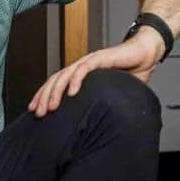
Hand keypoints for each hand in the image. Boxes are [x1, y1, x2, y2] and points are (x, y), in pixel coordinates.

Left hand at [29, 27, 165, 115]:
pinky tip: (71, 92)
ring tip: (51, 106)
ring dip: (55, 91)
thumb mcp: (110, 94)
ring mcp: (89, 61)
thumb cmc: (130, 73)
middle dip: (44, 97)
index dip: (43, 97)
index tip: (35, 111)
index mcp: (80, 75)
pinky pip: (84, 68)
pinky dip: (76, 80)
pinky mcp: (100, 58)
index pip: (55, 84)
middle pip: (55, 80)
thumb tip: (95, 127)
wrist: (145, 54)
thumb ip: (100, 105)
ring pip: (65, 75)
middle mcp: (81, 67)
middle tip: (38, 113)